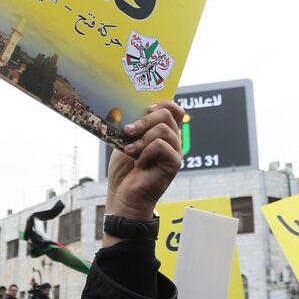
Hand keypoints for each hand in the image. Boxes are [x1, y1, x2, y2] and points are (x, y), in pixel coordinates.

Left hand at [105, 102, 184, 230]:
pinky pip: (162, 146)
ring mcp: (175, 152)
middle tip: (128, 132)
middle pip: (168, 115)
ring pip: (164, 130)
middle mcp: (172, 141)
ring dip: (142, 138)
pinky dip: (146, 152)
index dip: (163, 103)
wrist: (124, 195)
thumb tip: (128, 108)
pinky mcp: (174, 164)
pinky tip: (138, 163)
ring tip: (130, 151)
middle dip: (145, 120)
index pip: (174, 110)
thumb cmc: (124, 170)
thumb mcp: (125, 141)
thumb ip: (133, 126)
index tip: (146, 108)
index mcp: (163, 133)